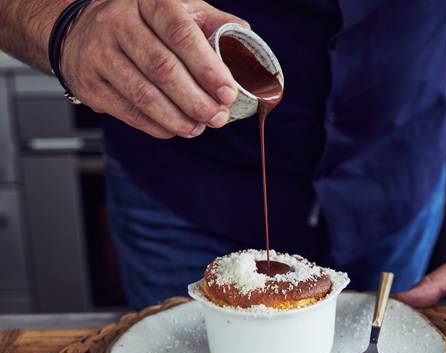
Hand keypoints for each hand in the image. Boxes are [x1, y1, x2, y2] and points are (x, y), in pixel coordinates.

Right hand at [59, 0, 248, 138]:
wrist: (81, 31)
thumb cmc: (143, 24)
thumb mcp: (177, 11)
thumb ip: (211, 23)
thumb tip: (245, 36)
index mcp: (148, 1)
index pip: (180, 33)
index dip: (207, 67)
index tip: (228, 92)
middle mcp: (118, 22)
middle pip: (163, 69)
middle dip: (197, 100)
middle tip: (218, 117)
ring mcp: (98, 53)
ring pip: (145, 95)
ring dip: (179, 118)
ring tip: (199, 127)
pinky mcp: (89, 83)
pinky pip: (129, 112)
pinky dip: (158, 126)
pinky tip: (176, 128)